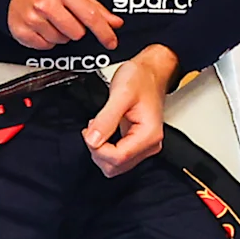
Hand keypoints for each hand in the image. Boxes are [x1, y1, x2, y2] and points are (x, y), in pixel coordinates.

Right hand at [8, 0, 122, 49]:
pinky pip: (45, 46)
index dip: (104, 32)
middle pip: (77, 33)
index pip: (90, 15)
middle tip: (66, 16)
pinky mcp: (22, 31)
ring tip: (51, 18)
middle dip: (76, 28)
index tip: (111, 41)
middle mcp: (45, 3)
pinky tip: (42, 25)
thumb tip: (114, 22)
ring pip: (61, 41)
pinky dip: (47, 39)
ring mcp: (32, 18)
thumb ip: (93, 5)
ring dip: (61, 33)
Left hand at [84, 46, 176, 176]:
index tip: (89, 131)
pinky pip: (118, 157)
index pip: (118, 158)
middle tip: (93, 128)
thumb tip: (92, 140)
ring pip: (116, 166)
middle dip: (98, 151)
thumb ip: (106, 119)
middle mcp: (150, 144)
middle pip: (116, 166)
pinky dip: (105, 148)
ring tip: (99, 127)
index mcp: (149, 134)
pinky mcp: (138, 144)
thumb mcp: (120, 94)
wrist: (150, 71)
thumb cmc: (140, 78)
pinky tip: (104, 131)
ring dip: (101, 150)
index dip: (97, 149)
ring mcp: (144, 146)